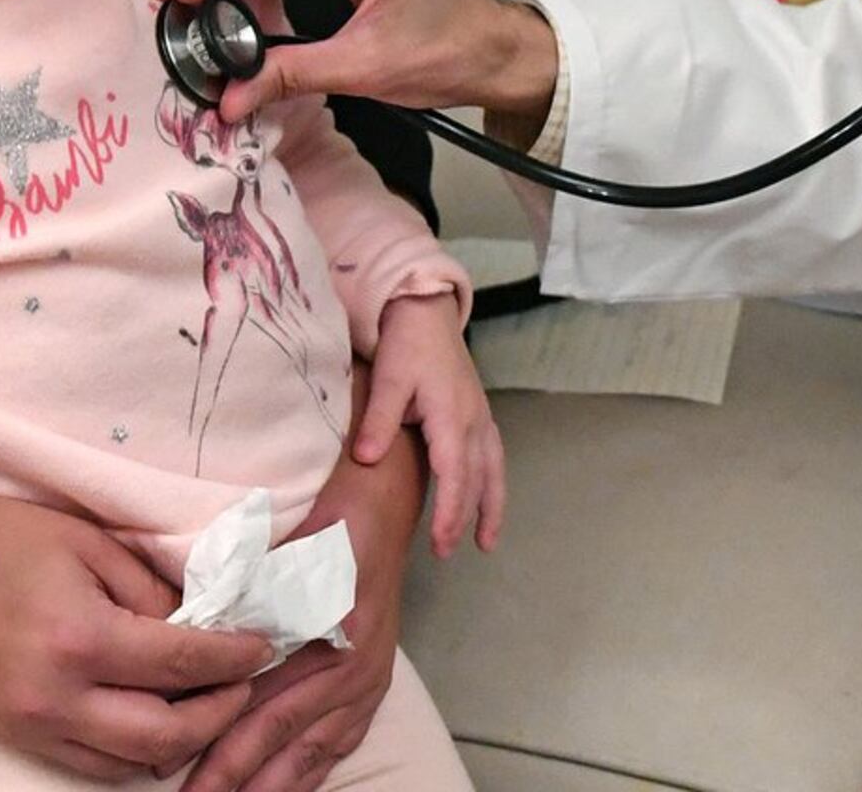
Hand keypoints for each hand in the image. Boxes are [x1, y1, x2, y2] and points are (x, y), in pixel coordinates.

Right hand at [0, 489, 274, 777]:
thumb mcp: (76, 538)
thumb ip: (144, 584)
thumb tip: (197, 618)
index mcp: (80, 635)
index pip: (184, 663)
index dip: (237, 656)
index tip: (266, 643)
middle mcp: (58, 696)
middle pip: (169, 736)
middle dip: (222, 711)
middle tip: (245, 679)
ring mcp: (31, 726)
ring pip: (131, 765)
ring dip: (181, 742)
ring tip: (206, 702)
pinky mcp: (13, 737)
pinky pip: (89, 765)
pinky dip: (131, 753)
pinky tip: (150, 720)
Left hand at [182, 440, 424, 791]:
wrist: (381, 509)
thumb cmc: (324, 526)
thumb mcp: (278, 557)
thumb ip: (239, 605)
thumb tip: (186, 653)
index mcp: (323, 639)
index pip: (261, 708)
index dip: (217, 745)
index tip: (175, 768)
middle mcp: (351, 671)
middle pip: (281, 742)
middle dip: (234, 781)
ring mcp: (367, 684)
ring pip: (311, 755)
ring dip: (268, 788)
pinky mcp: (374, 688)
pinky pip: (338, 747)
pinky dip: (307, 775)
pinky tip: (283, 791)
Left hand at [358, 295, 504, 555]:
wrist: (427, 310)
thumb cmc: (406, 343)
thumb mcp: (389, 379)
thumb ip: (379, 420)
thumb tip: (368, 460)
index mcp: (452, 417)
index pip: (455, 475)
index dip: (450, 513)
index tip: (442, 545)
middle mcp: (474, 421)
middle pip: (477, 479)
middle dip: (466, 518)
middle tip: (447, 553)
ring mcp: (480, 417)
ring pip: (494, 470)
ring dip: (492, 506)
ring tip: (487, 542)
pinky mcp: (479, 413)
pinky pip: (494, 456)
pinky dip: (493, 483)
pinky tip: (487, 499)